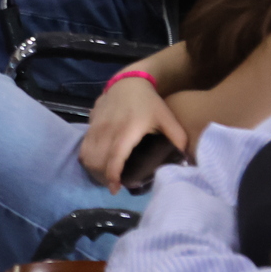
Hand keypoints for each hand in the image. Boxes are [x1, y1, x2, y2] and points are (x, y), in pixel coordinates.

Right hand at [79, 76, 188, 192]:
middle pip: (97, 160)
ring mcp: (97, 126)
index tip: (115, 189)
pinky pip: (84, 147)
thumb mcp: (167, 117)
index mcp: (127, 129)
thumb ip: (178, 137)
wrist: (128, 82)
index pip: (115, 156)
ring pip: (88, 154)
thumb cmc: (149, 102)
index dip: (113, 174)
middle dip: (103, 177)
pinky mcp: (91, 124)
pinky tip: (98, 164)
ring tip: (105, 177)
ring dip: (94, 170)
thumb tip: (186, 159)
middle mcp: (108, 129)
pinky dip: (89, 159)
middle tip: (114, 185)